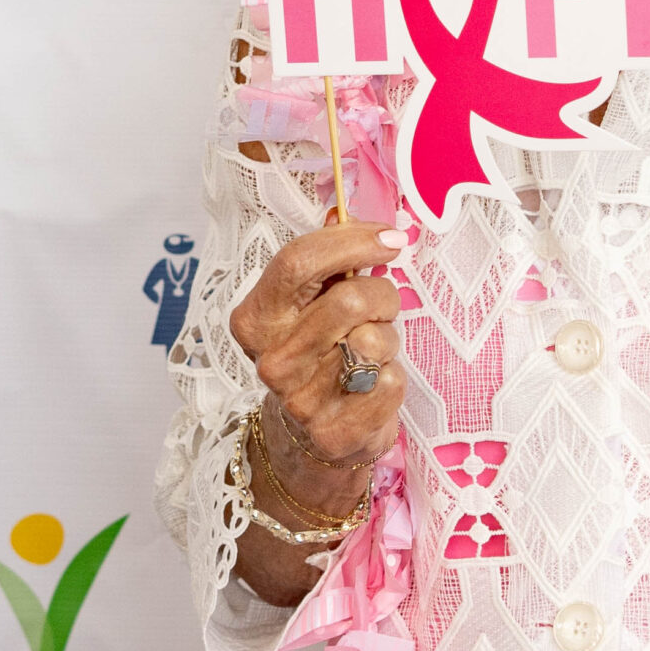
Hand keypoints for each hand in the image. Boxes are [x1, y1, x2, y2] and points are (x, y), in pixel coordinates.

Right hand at [226, 220, 406, 602]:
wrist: (314, 439)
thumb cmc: (321, 353)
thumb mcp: (312, 303)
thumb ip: (327, 260)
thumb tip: (344, 210)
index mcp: (255, 318)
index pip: (298, 261)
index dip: (353, 242)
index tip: (392, 239)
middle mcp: (270, 360)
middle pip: (348, 298)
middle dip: (381, 293)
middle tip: (383, 305)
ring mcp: (299, 400)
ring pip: (375, 339)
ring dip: (389, 337)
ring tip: (372, 351)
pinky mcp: (335, 432)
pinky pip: (391, 381)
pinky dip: (395, 377)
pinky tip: (374, 386)